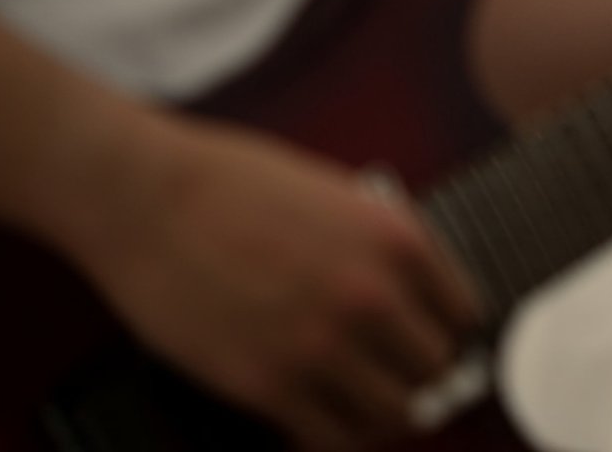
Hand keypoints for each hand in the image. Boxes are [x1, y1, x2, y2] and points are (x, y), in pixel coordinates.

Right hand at [59, 112, 481, 448]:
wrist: (148, 197)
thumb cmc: (235, 185)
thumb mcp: (340, 195)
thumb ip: (383, 247)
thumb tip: (413, 297)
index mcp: (399, 241)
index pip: (464, 315)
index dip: (448, 334)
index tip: (431, 342)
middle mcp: (373, 296)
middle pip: (436, 370)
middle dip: (418, 375)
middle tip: (392, 375)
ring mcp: (322, 346)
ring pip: (395, 416)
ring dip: (382, 413)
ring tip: (360, 403)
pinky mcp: (267, 385)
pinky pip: (332, 440)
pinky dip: (335, 438)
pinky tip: (319, 422)